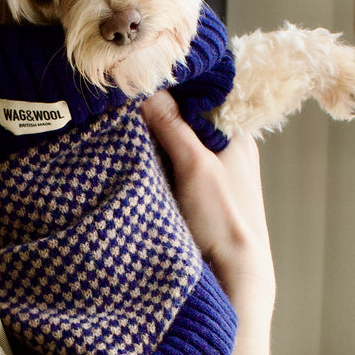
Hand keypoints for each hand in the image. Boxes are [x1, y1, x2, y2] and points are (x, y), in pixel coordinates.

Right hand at [140, 91, 275, 354]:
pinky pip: (164, 163)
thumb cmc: (224, 220)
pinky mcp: (189, 193)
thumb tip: (145, 88)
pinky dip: (148, 159)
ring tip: (118, 123)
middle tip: (121, 100)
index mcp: (236, 134)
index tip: (141, 75)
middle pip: (182, 116)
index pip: (201, 93)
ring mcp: (206, 172)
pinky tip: (126, 154)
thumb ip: (171, 125)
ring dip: (148, 136)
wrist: (232, 278)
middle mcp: (223, 149)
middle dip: (154, 109)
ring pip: (171, 140)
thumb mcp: (195, 165)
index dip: (172, 83)